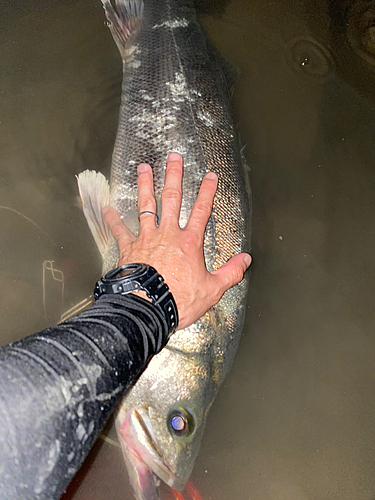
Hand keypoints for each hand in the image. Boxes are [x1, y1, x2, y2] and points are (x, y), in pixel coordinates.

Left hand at [102, 153, 250, 329]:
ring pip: (146, 206)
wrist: (148, 309)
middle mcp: (168, 234)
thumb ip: (231, 272)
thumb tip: (246, 260)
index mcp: (189, 242)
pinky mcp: (129, 249)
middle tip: (174, 158)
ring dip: (145, 185)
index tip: (209, 176)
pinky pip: (120, 230)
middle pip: (172, 199)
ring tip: (143, 168)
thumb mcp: (213, 289)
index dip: (207, 191)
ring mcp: (146, 239)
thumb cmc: (178, 300)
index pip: (202, 210)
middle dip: (173, 176)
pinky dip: (113, 219)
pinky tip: (107, 208)